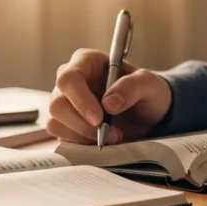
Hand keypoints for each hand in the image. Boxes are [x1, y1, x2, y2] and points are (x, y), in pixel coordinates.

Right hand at [47, 48, 171, 144]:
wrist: (149, 115)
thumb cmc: (147, 92)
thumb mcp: (150, 84)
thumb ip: (133, 86)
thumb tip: (108, 103)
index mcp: (87, 62)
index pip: (69, 78)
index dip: (80, 100)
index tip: (99, 118)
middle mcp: (71, 82)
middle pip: (57, 104)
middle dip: (83, 124)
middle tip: (110, 133)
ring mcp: (66, 104)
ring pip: (56, 123)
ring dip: (84, 135)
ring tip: (112, 136)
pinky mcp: (66, 125)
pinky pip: (62, 137)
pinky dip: (82, 143)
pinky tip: (102, 140)